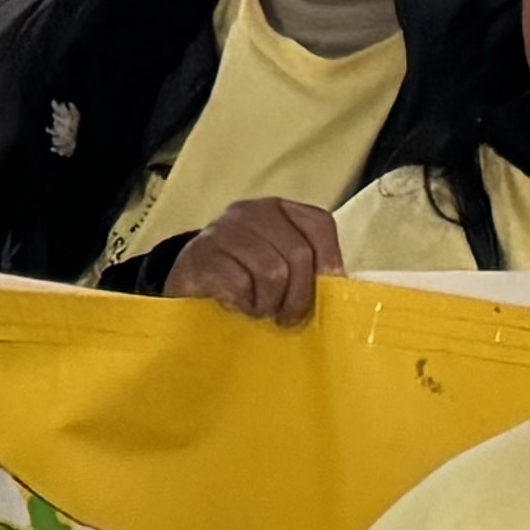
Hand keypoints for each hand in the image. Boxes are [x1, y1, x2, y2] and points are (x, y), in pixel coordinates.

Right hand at [166, 197, 344, 326]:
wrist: (186, 285)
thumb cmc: (243, 277)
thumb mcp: (278, 263)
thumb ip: (308, 267)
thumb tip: (342, 286)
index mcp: (280, 210)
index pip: (319, 225)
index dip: (329, 261)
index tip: (326, 292)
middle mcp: (253, 212)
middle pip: (299, 255)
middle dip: (299, 296)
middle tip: (288, 319)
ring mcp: (224, 230)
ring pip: (272, 272)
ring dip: (270, 303)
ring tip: (260, 312)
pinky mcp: (201, 255)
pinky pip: (240, 284)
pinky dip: (245, 304)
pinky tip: (238, 307)